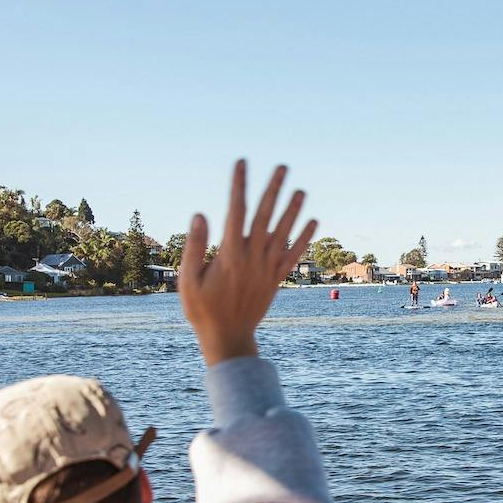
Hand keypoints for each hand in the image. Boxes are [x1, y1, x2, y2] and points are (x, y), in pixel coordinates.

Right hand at [178, 161, 314, 364]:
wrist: (228, 339)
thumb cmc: (203, 310)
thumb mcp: (188, 281)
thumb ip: (195, 247)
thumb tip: (201, 215)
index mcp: (230, 255)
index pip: (236, 211)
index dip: (239, 185)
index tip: (241, 163)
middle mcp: (252, 258)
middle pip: (265, 216)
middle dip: (273, 190)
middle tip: (282, 167)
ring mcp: (267, 269)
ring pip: (283, 233)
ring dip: (293, 210)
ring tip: (301, 189)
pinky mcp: (276, 279)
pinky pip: (293, 255)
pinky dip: (304, 238)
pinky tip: (313, 222)